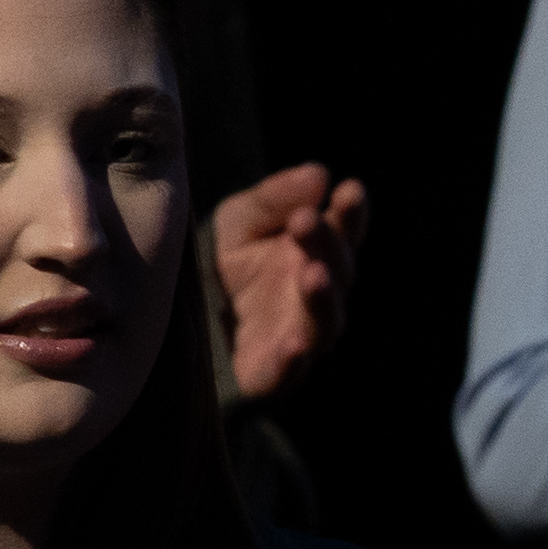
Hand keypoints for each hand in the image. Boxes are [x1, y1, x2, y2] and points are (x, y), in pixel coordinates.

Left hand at [216, 163, 371, 400]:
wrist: (197, 320)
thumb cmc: (235, 262)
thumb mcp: (241, 218)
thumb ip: (274, 197)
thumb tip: (319, 174)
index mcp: (319, 255)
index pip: (344, 232)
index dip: (351, 214)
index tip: (349, 190)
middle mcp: (319, 295)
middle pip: (338, 272)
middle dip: (325, 245)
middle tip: (305, 221)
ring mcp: (301, 335)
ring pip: (324, 323)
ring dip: (322, 300)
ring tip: (312, 275)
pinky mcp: (272, 373)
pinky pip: (288, 373)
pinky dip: (294, 362)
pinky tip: (295, 346)